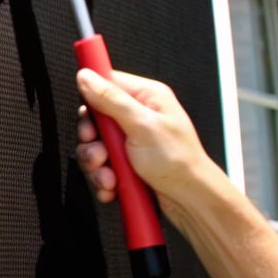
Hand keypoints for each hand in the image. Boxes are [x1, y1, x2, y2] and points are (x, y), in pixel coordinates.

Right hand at [74, 68, 216, 206]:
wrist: (189, 199)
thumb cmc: (179, 161)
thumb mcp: (142, 125)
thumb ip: (111, 100)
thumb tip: (87, 77)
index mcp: (147, 97)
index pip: (107, 83)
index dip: (91, 98)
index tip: (89, 116)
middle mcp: (137, 116)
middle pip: (95, 118)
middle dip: (92, 140)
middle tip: (101, 152)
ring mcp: (130, 140)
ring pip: (95, 145)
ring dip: (96, 164)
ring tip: (109, 176)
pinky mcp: (125, 162)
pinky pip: (101, 166)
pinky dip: (102, 178)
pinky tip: (113, 185)